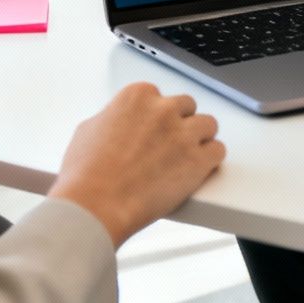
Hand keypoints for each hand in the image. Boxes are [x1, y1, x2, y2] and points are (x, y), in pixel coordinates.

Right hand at [47, 82, 225, 246]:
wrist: (94, 205)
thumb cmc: (85, 174)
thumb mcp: (88, 131)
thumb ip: (112, 119)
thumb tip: (119, 123)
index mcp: (137, 96)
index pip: (159, 98)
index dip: (157, 116)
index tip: (155, 130)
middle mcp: (163, 109)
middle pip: (187, 107)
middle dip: (180, 124)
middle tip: (171, 145)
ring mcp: (183, 133)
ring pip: (208, 125)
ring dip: (199, 139)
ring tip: (187, 157)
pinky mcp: (199, 160)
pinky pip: (218, 150)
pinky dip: (210, 160)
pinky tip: (199, 169)